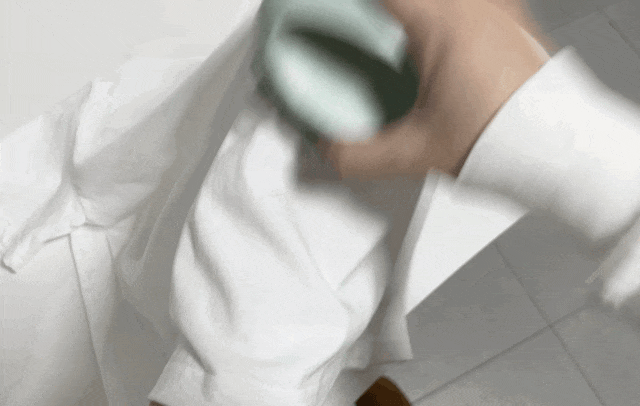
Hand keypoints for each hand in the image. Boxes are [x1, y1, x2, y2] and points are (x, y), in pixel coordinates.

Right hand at [321, 0, 554, 178]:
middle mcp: (473, 5)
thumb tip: (331, 152)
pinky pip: (471, 6)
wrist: (560, 149)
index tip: (337, 12)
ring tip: (403, 40)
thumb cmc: (504, 139)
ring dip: (416, 13)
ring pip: (442, 2)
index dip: (349, 4)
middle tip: (369, 25)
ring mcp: (499, 9)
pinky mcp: (515, 22)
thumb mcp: (416, 152)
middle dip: (386, 11)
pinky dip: (448, 15)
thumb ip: (361, 155)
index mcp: (442, 22)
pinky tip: (444, 45)